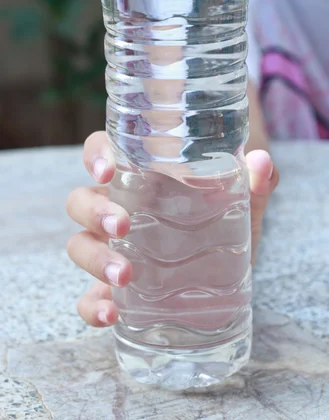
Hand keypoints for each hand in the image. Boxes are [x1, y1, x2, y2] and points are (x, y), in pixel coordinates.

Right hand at [66, 131, 278, 326]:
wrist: (232, 263)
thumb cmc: (226, 215)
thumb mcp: (244, 197)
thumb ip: (255, 179)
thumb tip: (262, 162)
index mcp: (138, 176)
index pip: (101, 152)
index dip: (96, 156)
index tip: (108, 169)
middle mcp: (116, 208)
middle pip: (81, 200)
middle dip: (95, 212)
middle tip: (123, 226)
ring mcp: (111, 249)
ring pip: (79, 245)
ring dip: (94, 259)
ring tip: (124, 275)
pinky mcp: (115, 289)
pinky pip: (88, 297)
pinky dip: (91, 306)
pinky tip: (110, 314)